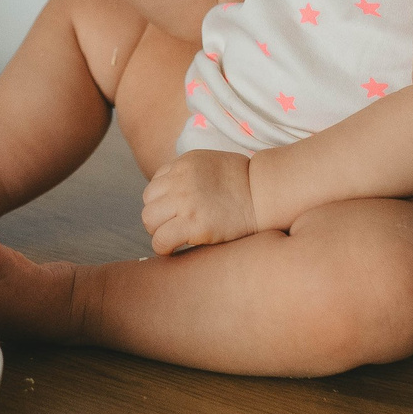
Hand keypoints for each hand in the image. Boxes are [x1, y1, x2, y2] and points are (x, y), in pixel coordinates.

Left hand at [141, 149, 261, 254]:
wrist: (264, 193)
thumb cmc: (243, 183)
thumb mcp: (210, 164)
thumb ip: (188, 174)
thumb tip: (170, 193)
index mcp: (184, 164)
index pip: (155, 186)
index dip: (163, 202)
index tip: (175, 213)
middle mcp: (180, 180)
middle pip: (148, 203)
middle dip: (157, 217)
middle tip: (173, 227)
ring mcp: (186, 202)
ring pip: (149, 221)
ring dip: (159, 231)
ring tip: (174, 236)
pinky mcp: (194, 224)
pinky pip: (161, 240)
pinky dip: (162, 247)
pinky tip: (172, 249)